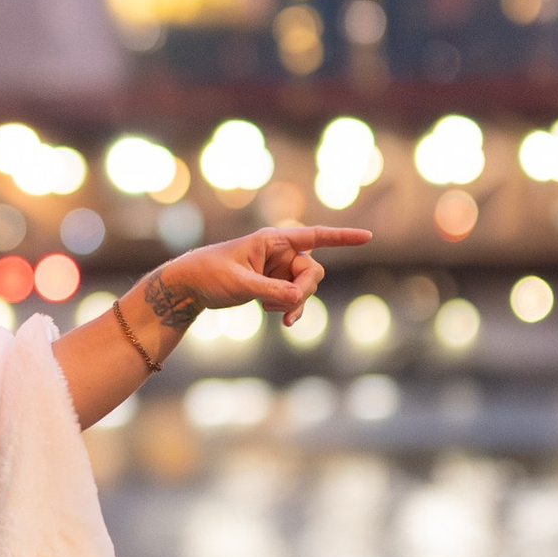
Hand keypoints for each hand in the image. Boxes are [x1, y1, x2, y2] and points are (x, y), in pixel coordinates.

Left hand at [147, 223, 371, 330]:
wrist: (189, 286)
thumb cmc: (210, 274)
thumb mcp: (240, 284)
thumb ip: (271, 291)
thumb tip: (296, 299)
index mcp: (273, 240)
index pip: (315, 236)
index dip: (342, 238)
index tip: (368, 237)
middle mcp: (280, 252)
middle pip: (313, 272)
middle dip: (304, 291)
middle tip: (286, 309)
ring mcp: (278, 269)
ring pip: (305, 287)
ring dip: (296, 304)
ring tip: (275, 316)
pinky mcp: (273, 284)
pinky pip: (295, 298)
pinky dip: (291, 309)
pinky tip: (282, 321)